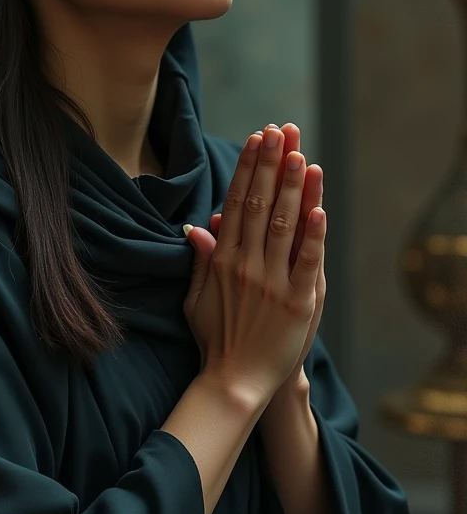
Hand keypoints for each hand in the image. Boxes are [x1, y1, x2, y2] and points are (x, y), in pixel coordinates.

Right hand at [182, 126, 325, 404]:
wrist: (234, 382)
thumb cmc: (214, 339)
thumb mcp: (196, 298)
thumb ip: (200, 260)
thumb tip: (196, 226)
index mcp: (222, 260)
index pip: (235, 202)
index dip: (248, 169)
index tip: (256, 140)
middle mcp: (245, 265)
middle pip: (258, 204)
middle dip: (270, 165)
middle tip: (280, 131)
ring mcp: (272, 283)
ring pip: (282, 225)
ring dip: (292, 188)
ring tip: (300, 155)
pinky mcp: (297, 303)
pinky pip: (306, 263)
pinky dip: (313, 235)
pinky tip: (318, 207)